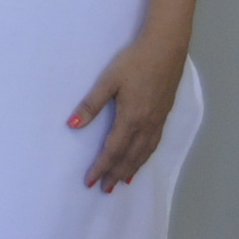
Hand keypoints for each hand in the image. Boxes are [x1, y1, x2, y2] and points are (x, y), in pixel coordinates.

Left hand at [70, 36, 186, 189]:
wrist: (166, 48)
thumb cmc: (134, 62)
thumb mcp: (107, 81)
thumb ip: (90, 105)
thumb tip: (71, 126)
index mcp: (131, 118)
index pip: (112, 151)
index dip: (101, 168)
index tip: (90, 181)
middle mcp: (147, 124)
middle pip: (129, 157)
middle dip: (115, 174)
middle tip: (104, 189)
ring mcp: (158, 121)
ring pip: (144, 153)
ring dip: (132, 169)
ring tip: (121, 182)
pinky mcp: (165, 115)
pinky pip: (154, 144)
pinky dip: (145, 157)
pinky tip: (141, 158)